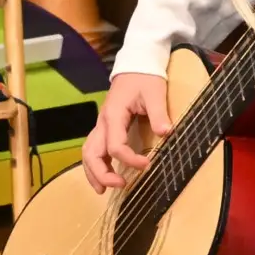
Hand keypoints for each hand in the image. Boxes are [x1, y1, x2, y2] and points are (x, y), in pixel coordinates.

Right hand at [84, 71, 174, 190]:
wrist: (136, 65)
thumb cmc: (145, 78)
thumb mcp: (155, 92)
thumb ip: (159, 113)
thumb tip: (166, 132)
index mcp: (113, 115)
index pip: (115, 146)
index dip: (129, 160)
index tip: (147, 164)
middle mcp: (103, 122)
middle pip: (92, 153)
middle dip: (101, 173)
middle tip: (120, 186)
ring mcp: (102, 125)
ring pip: (88, 152)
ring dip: (93, 172)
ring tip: (104, 190)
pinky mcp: (105, 127)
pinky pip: (94, 149)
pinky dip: (96, 165)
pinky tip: (104, 177)